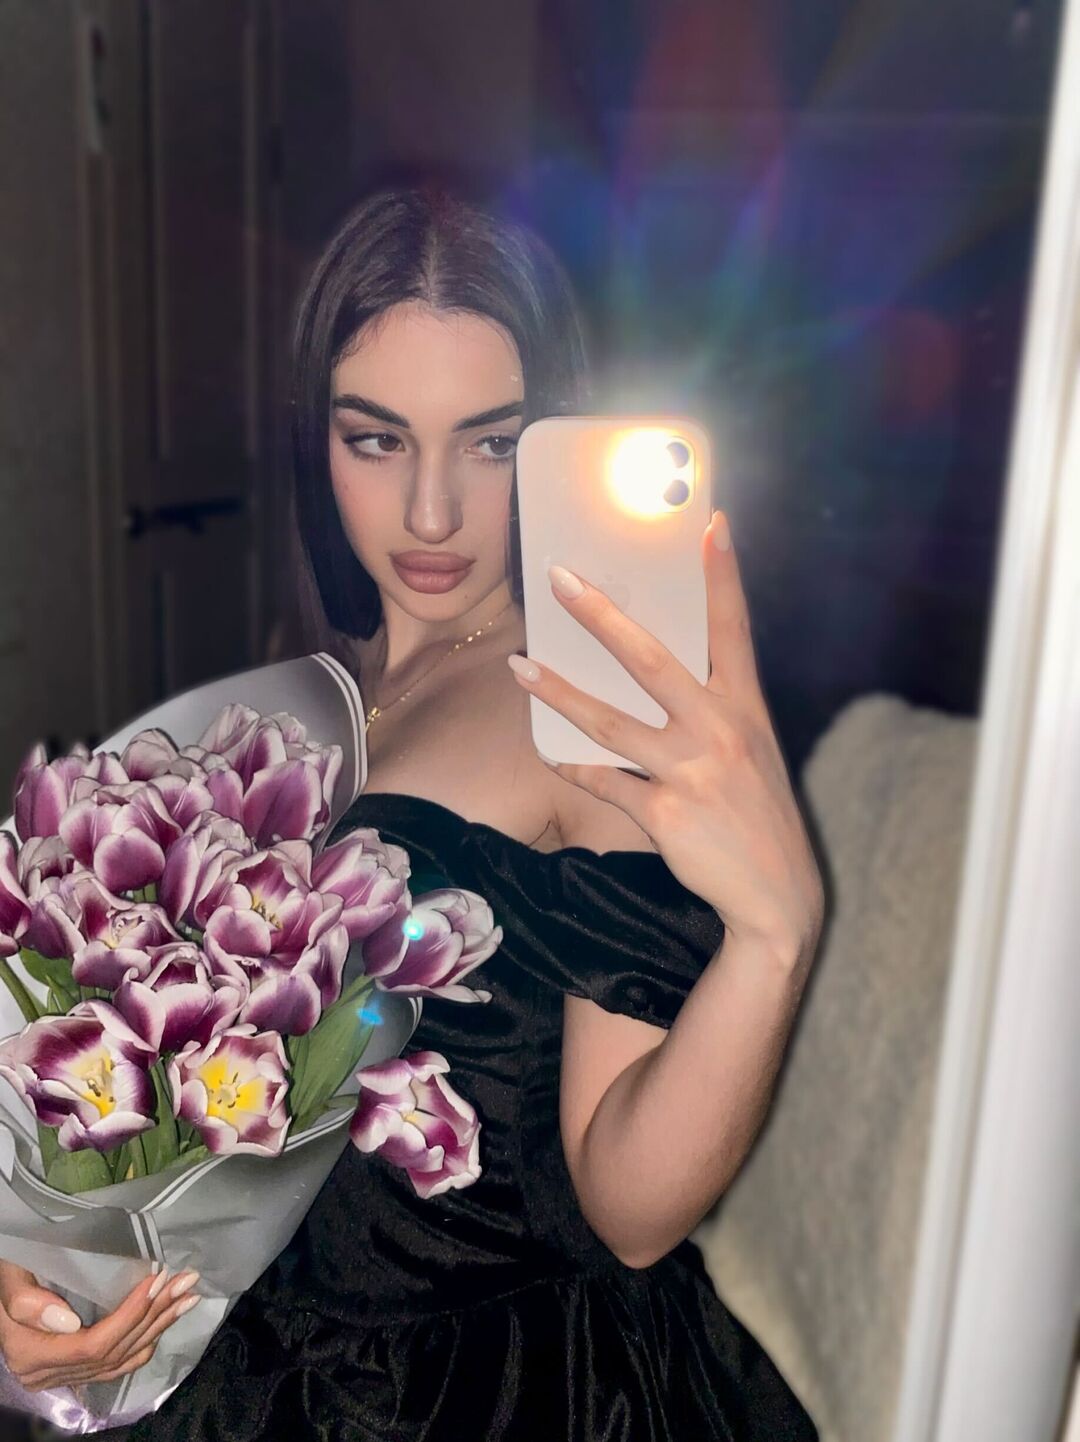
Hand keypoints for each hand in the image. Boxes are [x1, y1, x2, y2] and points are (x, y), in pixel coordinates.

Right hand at [0, 1259, 200, 1393]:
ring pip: (119, 1360)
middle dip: (155, 1315)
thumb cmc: (8, 1270)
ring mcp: (60, 1376)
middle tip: (187, 1281)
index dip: (131, 1314)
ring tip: (188, 1297)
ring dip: (158, 1328)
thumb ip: (27, 1300)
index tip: (159, 1279)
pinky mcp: (72, 1369)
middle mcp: (46, 1374)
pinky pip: (114, 1366)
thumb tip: (69, 1321)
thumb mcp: (8, 1276)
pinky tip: (165, 1321)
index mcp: (31, 1355)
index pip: (94, 1344)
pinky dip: (143, 1343)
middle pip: (113, 1352)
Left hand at [507, 510, 824, 962]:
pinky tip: (550, 753)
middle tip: (561, 580)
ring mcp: (692, 771)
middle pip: (651, 659)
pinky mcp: (666, 813)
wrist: (778, 898)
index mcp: (746, 708)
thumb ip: (714, 711)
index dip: (721, 575)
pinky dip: (576, 767)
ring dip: (559, 692)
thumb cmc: (758, 816)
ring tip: (518, 667)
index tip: (710, 523)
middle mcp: (720, 730)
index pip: (734, 628)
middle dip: (602, 616)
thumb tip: (661, 673)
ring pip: (610, 721)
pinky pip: (606, 783)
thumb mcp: (752, 753)